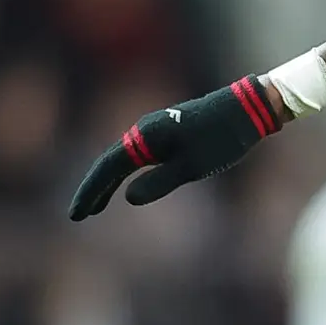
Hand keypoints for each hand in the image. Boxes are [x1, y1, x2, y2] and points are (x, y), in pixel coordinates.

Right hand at [67, 78, 289, 217]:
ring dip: (107, 183)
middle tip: (80, 215)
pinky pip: (137, 156)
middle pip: (110, 162)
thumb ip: (159, 182)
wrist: (248, 109)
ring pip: (123, 159)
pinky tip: (125, 186)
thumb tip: (127, 197)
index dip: (91, 191)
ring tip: (96, 207)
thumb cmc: (222, 139)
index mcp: (146, 136)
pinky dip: (125, 173)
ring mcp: (156, 130)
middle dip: (94, 189)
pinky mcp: (169, 133)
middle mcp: (145, 130)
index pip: (108, 167)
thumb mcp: (192, 166)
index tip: (77, 215)